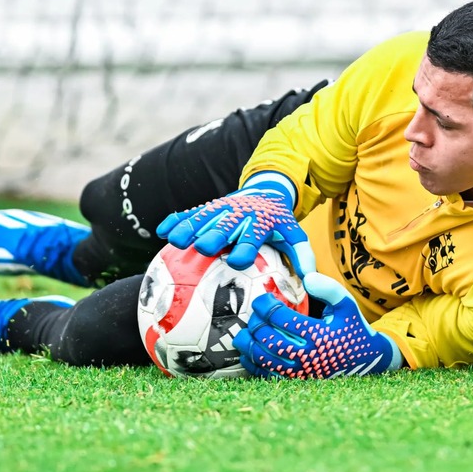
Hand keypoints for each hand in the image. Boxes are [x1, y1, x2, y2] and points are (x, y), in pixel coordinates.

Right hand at [156, 172, 315, 276]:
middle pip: (224, 226)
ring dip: (189, 228)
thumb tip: (312, 280)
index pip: (253, 236)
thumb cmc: (277, 223)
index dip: (246, 247)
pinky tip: (161, 231)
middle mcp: (239, 214)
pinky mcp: (208, 207)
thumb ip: (301, 255)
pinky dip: (176, 220)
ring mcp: (221, 208)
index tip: (238, 260)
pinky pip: (189, 212)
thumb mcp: (293, 234)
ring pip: (203, 218)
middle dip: (214, 236)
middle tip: (202, 248)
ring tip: (174, 241)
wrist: (265, 191)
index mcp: (260, 222)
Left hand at [233, 272, 402, 378]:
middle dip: (256, 323)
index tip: (262, 299)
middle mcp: (307, 357)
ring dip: (249, 344)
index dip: (266, 306)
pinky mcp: (296, 382)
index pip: (282, 318)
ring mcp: (300, 373)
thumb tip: (307, 278)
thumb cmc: (353, 327)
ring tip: (245, 331)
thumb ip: (329, 289)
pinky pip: (268, 375)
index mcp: (318, 335)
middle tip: (254, 313)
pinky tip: (247, 352)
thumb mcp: (347, 304)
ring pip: (264, 359)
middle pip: (269, 338)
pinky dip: (253, 364)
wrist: (366, 360)